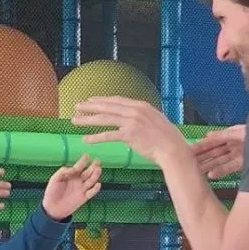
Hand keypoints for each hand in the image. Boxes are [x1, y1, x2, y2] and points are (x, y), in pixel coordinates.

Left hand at [42, 155, 102, 220]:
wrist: (52, 208)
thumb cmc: (52, 192)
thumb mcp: (54, 179)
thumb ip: (63, 171)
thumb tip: (73, 169)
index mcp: (71, 175)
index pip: (79, 167)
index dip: (83, 161)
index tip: (87, 155)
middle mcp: (78, 181)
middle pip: (88, 172)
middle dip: (93, 166)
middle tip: (97, 161)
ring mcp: (82, 189)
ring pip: (91, 180)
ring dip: (95, 175)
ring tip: (98, 169)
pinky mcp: (84, 197)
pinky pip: (92, 192)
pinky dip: (96, 189)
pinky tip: (98, 184)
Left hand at [72, 96, 187, 165]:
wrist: (173, 149)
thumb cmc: (167, 138)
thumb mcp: (156, 120)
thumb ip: (143, 117)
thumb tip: (136, 117)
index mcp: (141, 105)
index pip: (117, 100)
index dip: (102, 100)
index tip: (91, 100)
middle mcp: (135, 110)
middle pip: (107, 106)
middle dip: (90, 106)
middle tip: (77, 106)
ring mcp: (132, 122)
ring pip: (104, 119)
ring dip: (87, 120)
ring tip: (75, 120)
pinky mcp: (129, 135)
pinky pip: (108, 135)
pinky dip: (95, 137)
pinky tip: (85, 139)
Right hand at [192, 125, 245, 179]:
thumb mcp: (240, 132)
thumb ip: (224, 135)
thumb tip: (207, 135)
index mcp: (230, 135)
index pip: (212, 142)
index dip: (201, 146)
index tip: (189, 151)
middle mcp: (232, 145)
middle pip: (214, 152)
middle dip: (202, 158)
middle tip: (189, 164)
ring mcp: (237, 155)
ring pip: (220, 161)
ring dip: (209, 166)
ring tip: (197, 171)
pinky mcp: (243, 164)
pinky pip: (230, 168)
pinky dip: (221, 171)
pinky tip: (211, 175)